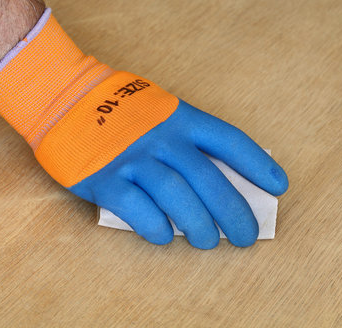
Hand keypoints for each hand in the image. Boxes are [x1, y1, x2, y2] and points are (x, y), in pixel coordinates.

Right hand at [69, 100, 287, 248]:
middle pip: (208, 179)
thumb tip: (215, 177)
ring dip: (199, 225)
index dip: (257, 165)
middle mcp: (160, 138)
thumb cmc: (115, 108)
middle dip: (234, 212)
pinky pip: (138, 210)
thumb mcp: (157, 108)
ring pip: (177, 197)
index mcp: (178, 117)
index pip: (228, 141)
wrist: (63, 98)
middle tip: (246, 236)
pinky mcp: (105, 179)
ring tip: (208, 242)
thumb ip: (183, 136)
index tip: (278, 187)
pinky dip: (156, 228)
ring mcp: (132, 158)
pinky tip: (165, 236)